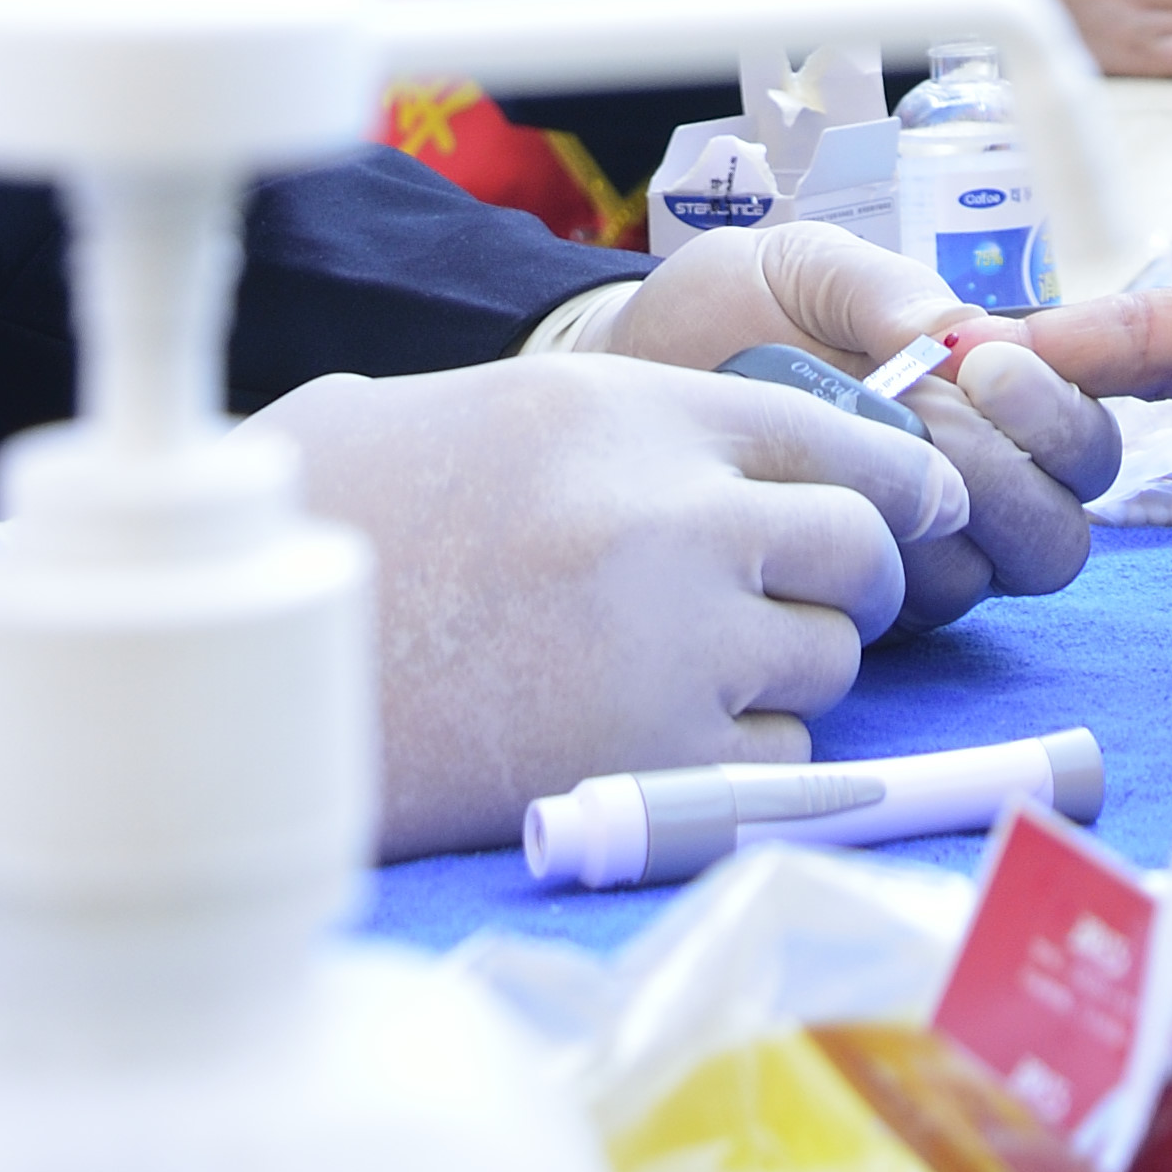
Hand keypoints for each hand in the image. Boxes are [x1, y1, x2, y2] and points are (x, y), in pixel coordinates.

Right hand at [281, 351, 956, 851]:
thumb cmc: (345, 520)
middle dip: (851, 579)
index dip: (893, 479)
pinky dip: (746, 754)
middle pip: (856, 547)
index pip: (832, 434)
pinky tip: (656, 736)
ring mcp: (673, 643)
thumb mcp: (486, 415)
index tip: (920, 510)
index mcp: (630, 409)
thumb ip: (624, 431)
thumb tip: (756, 471)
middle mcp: (673, 515)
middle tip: (814, 601)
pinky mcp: (653, 762)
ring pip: (827, 659)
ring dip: (787, 668)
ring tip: (688, 670)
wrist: (250, 658)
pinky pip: (779, 754)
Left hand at [584, 225, 1119, 634]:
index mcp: (987, 407)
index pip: (1084, 445)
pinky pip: (894, 612)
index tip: (988, 365)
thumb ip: (886, 288)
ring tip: (858, 452)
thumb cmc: (726, 310)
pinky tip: (810, 501)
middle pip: (1056, 535)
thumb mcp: (807, 266)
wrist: (625, 374)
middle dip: (1012, 477)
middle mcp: (966, 495)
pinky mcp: (844, 603)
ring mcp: (907, 557)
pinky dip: (866, 557)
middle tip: (936, 413)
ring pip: (980, 579)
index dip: (1061, 416)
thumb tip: (962, 333)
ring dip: (935, 516)